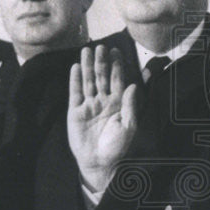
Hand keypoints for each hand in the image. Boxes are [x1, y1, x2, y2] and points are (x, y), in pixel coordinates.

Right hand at [67, 44, 139, 193]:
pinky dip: (75, 80)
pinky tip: (76, 67)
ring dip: (88, 66)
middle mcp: (103, 101)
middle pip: (102, 77)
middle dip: (102, 62)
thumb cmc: (117, 147)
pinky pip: (75, 93)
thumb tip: (134, 85)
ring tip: (87, 50)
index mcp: (118, 104)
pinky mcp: (75, 112)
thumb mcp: (129, 126)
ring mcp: (89, 105)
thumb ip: (130, 105)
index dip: (117, 66)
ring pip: (88, 81)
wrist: (99, 163)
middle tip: (102, 46)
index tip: (116, 51)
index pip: (117, 81)